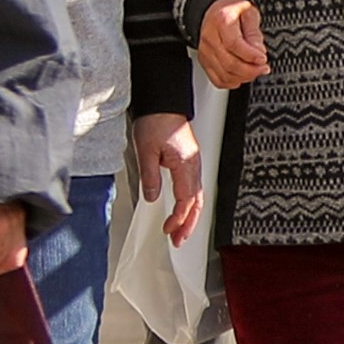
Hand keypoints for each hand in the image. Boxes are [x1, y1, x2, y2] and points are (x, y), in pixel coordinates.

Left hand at [131, 113, 202, 243]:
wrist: (163, 103)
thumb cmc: (156, 121)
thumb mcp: (146, 151)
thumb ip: (150, 177)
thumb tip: (153, 198)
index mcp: (185, 164)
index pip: (186, 200)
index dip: (178, 218)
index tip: (167, 229)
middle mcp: (194, 165)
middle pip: (197, 202)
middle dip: (189, 224)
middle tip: (179, 240)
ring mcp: (194, 163)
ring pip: (198, 196)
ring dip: (190, 216)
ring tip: (181, 230)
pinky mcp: (189, 160)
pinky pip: (194, 187)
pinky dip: (190, 203)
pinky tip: (183, 209)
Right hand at [196, 0, 270, 86]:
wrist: (213, 10)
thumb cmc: (232, 10)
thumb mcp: (249, 12)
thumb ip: (254, 32)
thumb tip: (259, 51)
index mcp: (221, 21)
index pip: (233, 44)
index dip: (250, 55)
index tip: (263, 59)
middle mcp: (210, 38)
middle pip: (229, 62)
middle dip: (250, 70)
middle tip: (263, 68)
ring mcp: (205, 51)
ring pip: (224, 74)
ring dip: (243, 77)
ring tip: (255, 71)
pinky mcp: (205, 61)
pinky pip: (217, 79)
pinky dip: (231, 82)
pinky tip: (242, 76)